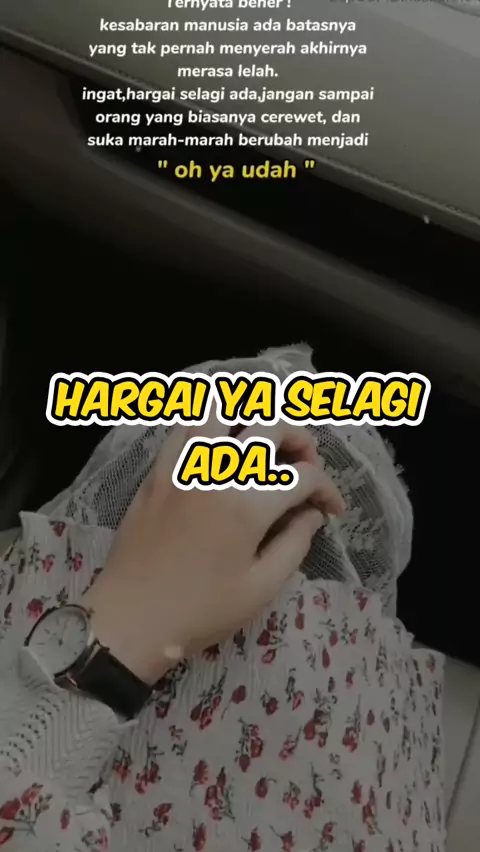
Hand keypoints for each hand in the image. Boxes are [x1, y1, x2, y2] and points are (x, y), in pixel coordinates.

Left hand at [82, 419, 344, 683]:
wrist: (130, 619)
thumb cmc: (200, 611)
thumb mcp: (260, 589)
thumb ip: (295, 544)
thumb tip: (313, 514)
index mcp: (246, 506)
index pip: (303, 476)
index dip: (326, 489)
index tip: (331, 509)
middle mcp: (215, 473)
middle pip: (268, 427)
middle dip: (299, 439)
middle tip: (305, 465)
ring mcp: (182, 468)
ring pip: (220, 413)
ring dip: (251, 420)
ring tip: (263, 444)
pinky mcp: (157, 473)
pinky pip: (184, 429)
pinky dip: (209, 427)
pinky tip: (219, 449)